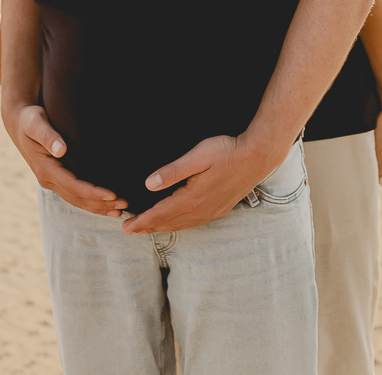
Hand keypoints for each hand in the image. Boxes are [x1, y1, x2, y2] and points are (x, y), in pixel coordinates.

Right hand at [3, 104, 127, 215]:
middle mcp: (48, 179)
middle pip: (77, 198)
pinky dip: (91, 201)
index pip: (73, 187)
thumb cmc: (29, 119)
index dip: (92, 192)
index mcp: (45, 169)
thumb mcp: (35, 123)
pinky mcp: (56, 178)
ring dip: (98, 207)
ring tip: (120, 211)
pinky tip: (106, 204)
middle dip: (100, 204)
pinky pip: (74, 194)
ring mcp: (51, 180)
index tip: (112, 194)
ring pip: (76, 200)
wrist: (18, 121)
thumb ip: (48, 136)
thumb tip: (61, 150)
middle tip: (125, 205)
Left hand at [122, 135, 271, 234]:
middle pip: (168, 223)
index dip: (141, 221)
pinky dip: (178, 225)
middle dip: (147, 227)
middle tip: (128, 230)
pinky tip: (176, 222)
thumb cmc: (226, 152)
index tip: (125, 226)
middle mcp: (201, 210)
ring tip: (146, 228)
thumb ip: (172, 171)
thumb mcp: (197, 156)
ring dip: (162, 227)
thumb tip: (148, 184)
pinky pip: (193, 223)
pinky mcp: (219, 209)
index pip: (160, 214)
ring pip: (181, 225)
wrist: (257, 157)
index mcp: (192, 199)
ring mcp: (211, 212)